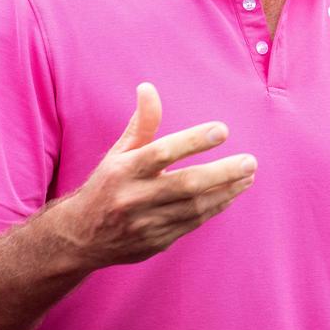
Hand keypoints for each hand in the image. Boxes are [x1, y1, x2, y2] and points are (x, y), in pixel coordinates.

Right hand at [54, 83, 256, 269]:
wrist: (79, 238)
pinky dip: (215, 207)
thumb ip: (141, 123)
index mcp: (124, 170)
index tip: (222, 130)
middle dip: (222, 172)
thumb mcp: (119, 153)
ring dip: (226, 191)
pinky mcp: (156, 242)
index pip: (161, 152)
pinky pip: (192, 223)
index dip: (193, 141)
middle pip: (185, 184)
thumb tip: (148, 88)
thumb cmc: (107, 185)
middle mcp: (133, 197)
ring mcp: (145, 223)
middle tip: (250, 161)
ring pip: (194, 207)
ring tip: (248, 175)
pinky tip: (232, 193)